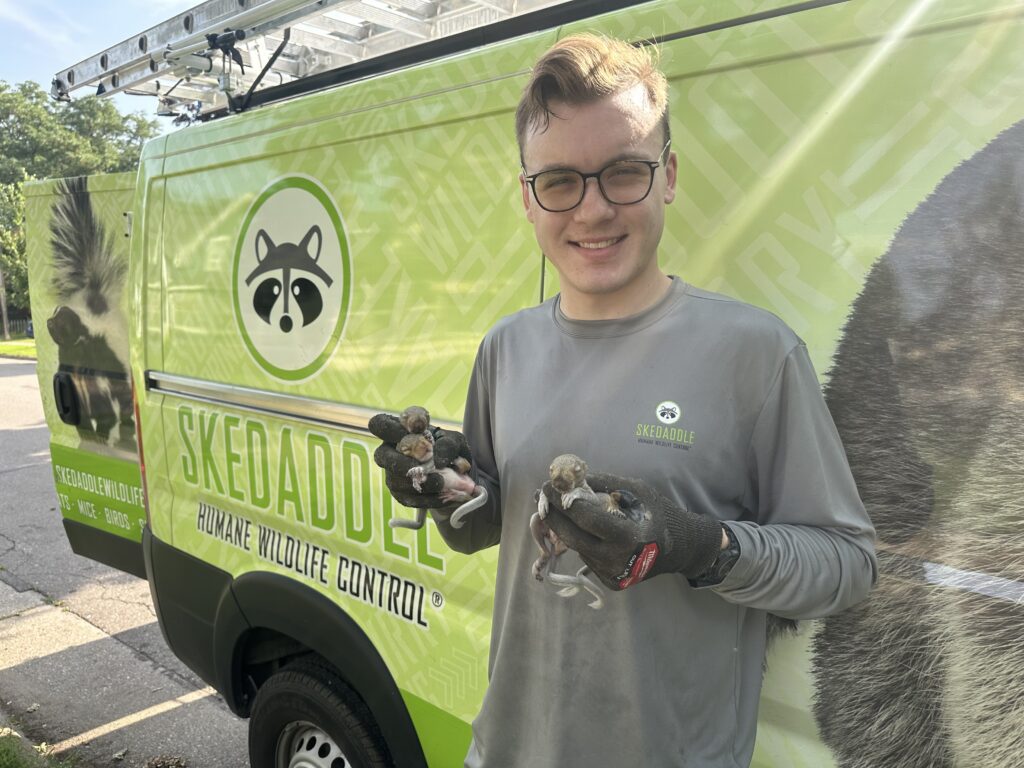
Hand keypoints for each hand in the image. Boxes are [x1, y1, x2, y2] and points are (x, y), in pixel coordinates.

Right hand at [368, 413, 471, 513]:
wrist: (456, 474)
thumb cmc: (449, 449)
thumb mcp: (455, 441)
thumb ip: (449, 445)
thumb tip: (438, 460)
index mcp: (398, 431)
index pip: (379, 424)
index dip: (389, 427)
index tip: (414, 429)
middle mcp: (390, 451)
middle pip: (381, 455)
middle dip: (402, 463)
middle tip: (423, 468)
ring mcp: (392, 473)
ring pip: (395, 481)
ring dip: (419, 484)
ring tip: (442, 483)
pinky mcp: (399, 492)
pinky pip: (407, 498)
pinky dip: (426, 499)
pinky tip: (442, 497)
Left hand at [541, 472, 723, 589]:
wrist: (679, 548)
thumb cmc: (657, 513)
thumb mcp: (634, 491)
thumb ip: (602, 484)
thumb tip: (569, 476)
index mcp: (627, 536)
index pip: (584, 517)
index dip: (562, 500)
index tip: (548, 484)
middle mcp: (617, 560)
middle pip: (572, 536)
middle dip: (553, 514)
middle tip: (541, 494)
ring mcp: (612, 574)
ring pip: (577, 547)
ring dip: (564, 526)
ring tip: (558, 506)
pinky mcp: (609, 582)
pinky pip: (586, 556)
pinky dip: (581, 540)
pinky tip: (583, 528)